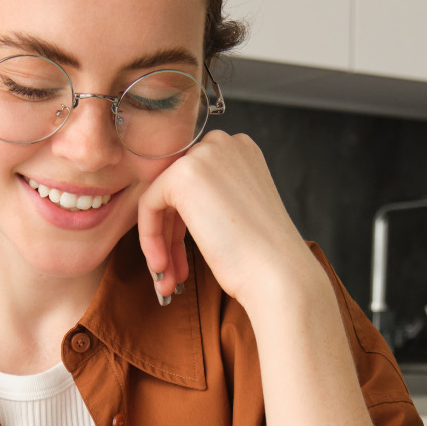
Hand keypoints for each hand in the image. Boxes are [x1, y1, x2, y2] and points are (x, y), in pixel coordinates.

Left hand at [135, 131, 322, 307]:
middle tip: (172, 274)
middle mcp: (224, 143)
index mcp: (241, 150)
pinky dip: (151, 239)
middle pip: (176, 190)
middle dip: (171, 237)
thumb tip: (172, 212)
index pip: (197, 183)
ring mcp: (204, 154)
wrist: (277, 273)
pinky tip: (163, 268)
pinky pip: (149, 206)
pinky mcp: (182, 174)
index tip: (184, 260)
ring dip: (162, 244)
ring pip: (161, 200)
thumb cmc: (263, 256)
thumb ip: (210, 199)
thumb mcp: (237, 213)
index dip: (185, 225)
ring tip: (167, 282)